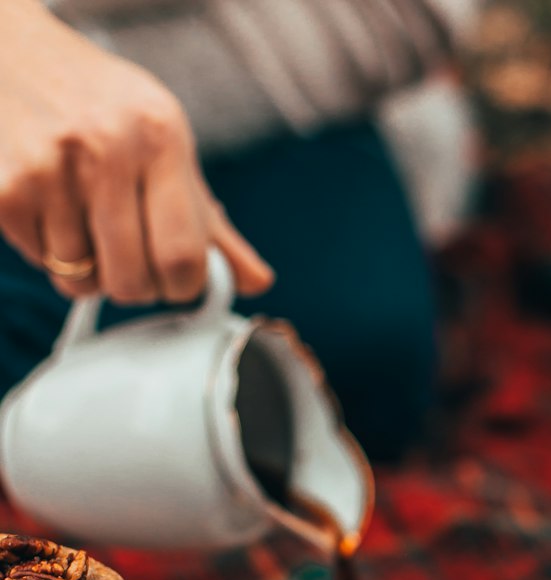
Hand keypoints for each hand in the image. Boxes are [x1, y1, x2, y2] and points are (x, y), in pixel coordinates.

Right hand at [0, 0, 273, 303]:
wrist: (14, 54)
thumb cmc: (100, 105)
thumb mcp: (165, 145)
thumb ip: (209, 221)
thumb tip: (258, 282)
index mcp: (161, 137)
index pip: (184, 259)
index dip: (182, 287)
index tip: (175, 278)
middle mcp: (107, 148)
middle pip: (133, 282)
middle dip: (134, 283)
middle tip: (126, 252)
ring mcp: (50, 167)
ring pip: (82, 281)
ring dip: (86, 267)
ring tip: (82, 218)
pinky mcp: (7, 189)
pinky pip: (42, 264)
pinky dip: (47, 251)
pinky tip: (51, 208)